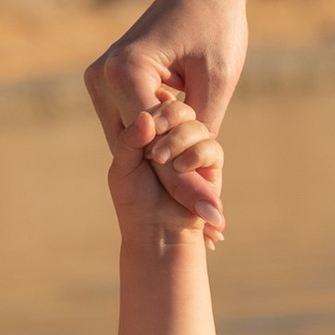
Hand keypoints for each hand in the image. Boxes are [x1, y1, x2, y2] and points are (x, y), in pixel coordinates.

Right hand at [85, 0, 250, 217]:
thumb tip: (192, 179)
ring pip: (135, 147)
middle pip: (141, 151)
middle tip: (216, 229)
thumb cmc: (215, 26)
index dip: (187, 184)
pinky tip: (193, 185)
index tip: (214, 215)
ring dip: (169, 175)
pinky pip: (134, 132)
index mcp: (125, 71)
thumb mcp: (216, 81)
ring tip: (209, 216)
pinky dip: (162, 153)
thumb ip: (201, 129)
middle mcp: (102, 78)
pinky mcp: (107, 86)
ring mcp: (100, 83)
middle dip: (179, 187)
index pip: (156, 143)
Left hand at [109, 97, 224, 245]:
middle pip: (180, 108)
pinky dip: (195, 154)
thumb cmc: (135, 200)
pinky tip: (180, 168)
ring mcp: (193, 147)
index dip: (155, 109)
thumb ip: (130, 138)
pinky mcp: (210, 164)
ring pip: (195, 125)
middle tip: (152, 145)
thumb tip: (147, 115)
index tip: (147, 125)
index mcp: (149, 131)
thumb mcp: (123, 166)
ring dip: (178, 140)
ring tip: (160, 162)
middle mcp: (173, 135)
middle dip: (167, 122)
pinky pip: (211, 147)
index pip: (157, 103)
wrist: (157, 232)